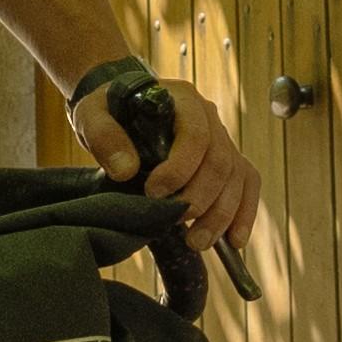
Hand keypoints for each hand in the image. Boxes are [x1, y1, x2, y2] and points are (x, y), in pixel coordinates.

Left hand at [87, 74, 265, 284]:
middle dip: (201, 200)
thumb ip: (104, 137)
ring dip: (220, 215)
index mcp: (183, 99)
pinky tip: (234, 241)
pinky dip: (244, 214)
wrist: (122, 107)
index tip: (154, 193)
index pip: (195, 135)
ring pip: (236, 178)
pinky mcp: (227, 161)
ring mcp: (222, 139)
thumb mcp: (93, 115)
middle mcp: (210, 117)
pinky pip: (247, 184)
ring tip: (197, 242)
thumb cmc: (110, 111)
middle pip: (221, 162)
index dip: (180, 169)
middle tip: (176, 224)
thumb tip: (126, 170)